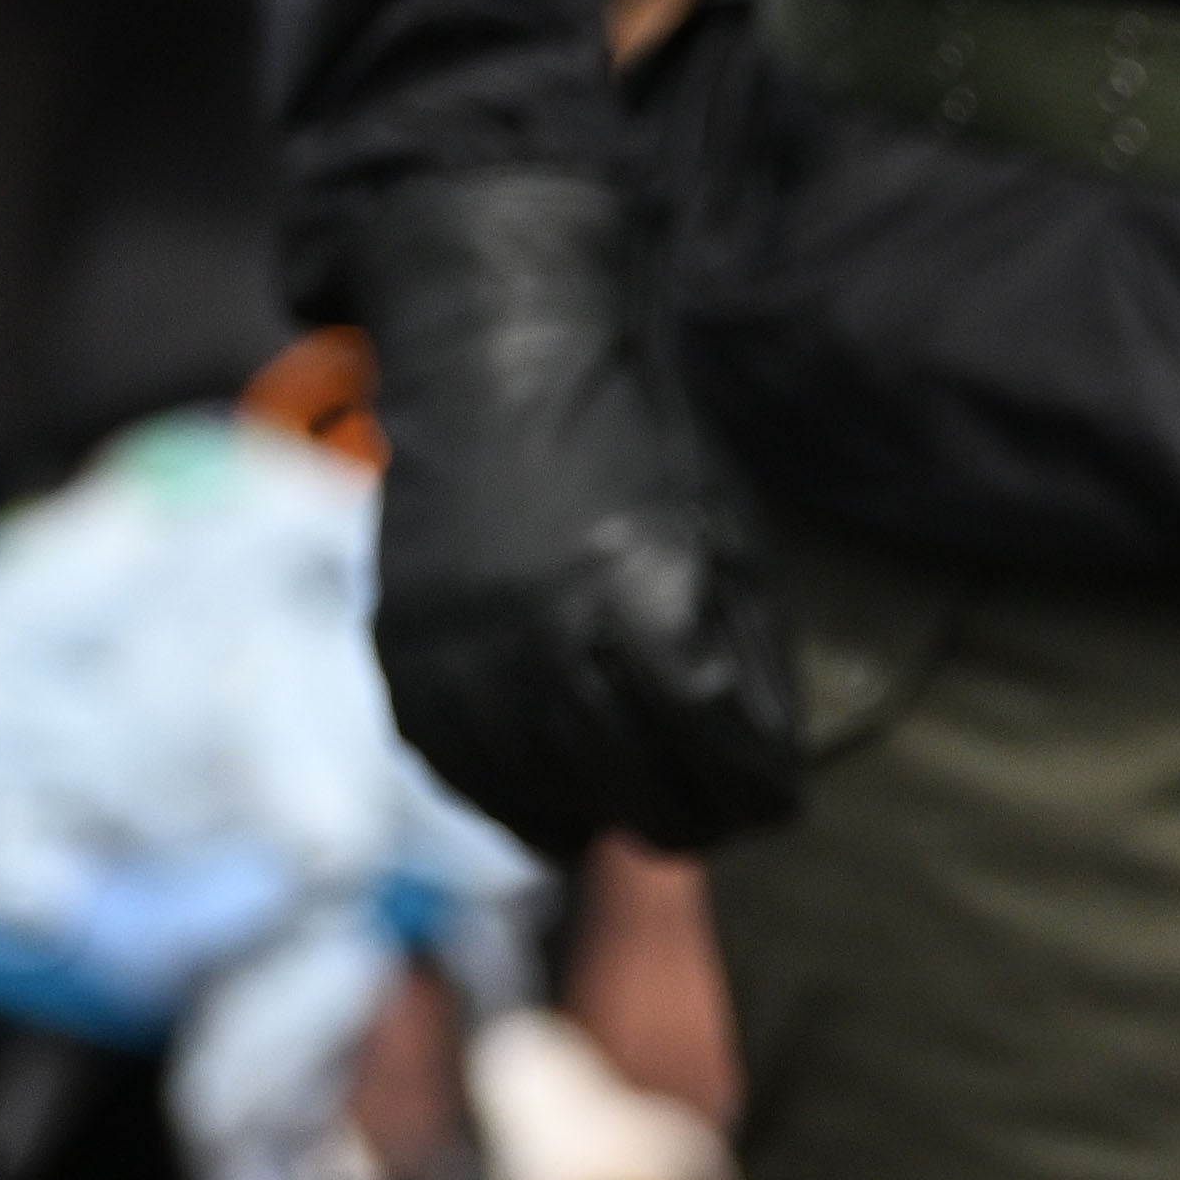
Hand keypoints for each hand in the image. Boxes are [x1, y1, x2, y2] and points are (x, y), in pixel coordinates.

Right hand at [352, 165, 805, 856]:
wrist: (506, 364)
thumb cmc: (643, 448)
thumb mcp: (729, 539)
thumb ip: (749, 656)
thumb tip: (764, 769)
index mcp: (652, 607)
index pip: (723, 760)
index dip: (760, 795)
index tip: (773, 801)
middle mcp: (552, 644)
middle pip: (637, 798)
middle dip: (688, 814)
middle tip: (709, 810)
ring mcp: (467, 658)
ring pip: (543, 804)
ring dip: (598, 815)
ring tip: (630, 805)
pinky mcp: (406, 659)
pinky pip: (462, 771)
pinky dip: (512, 795)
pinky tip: (552, 794)